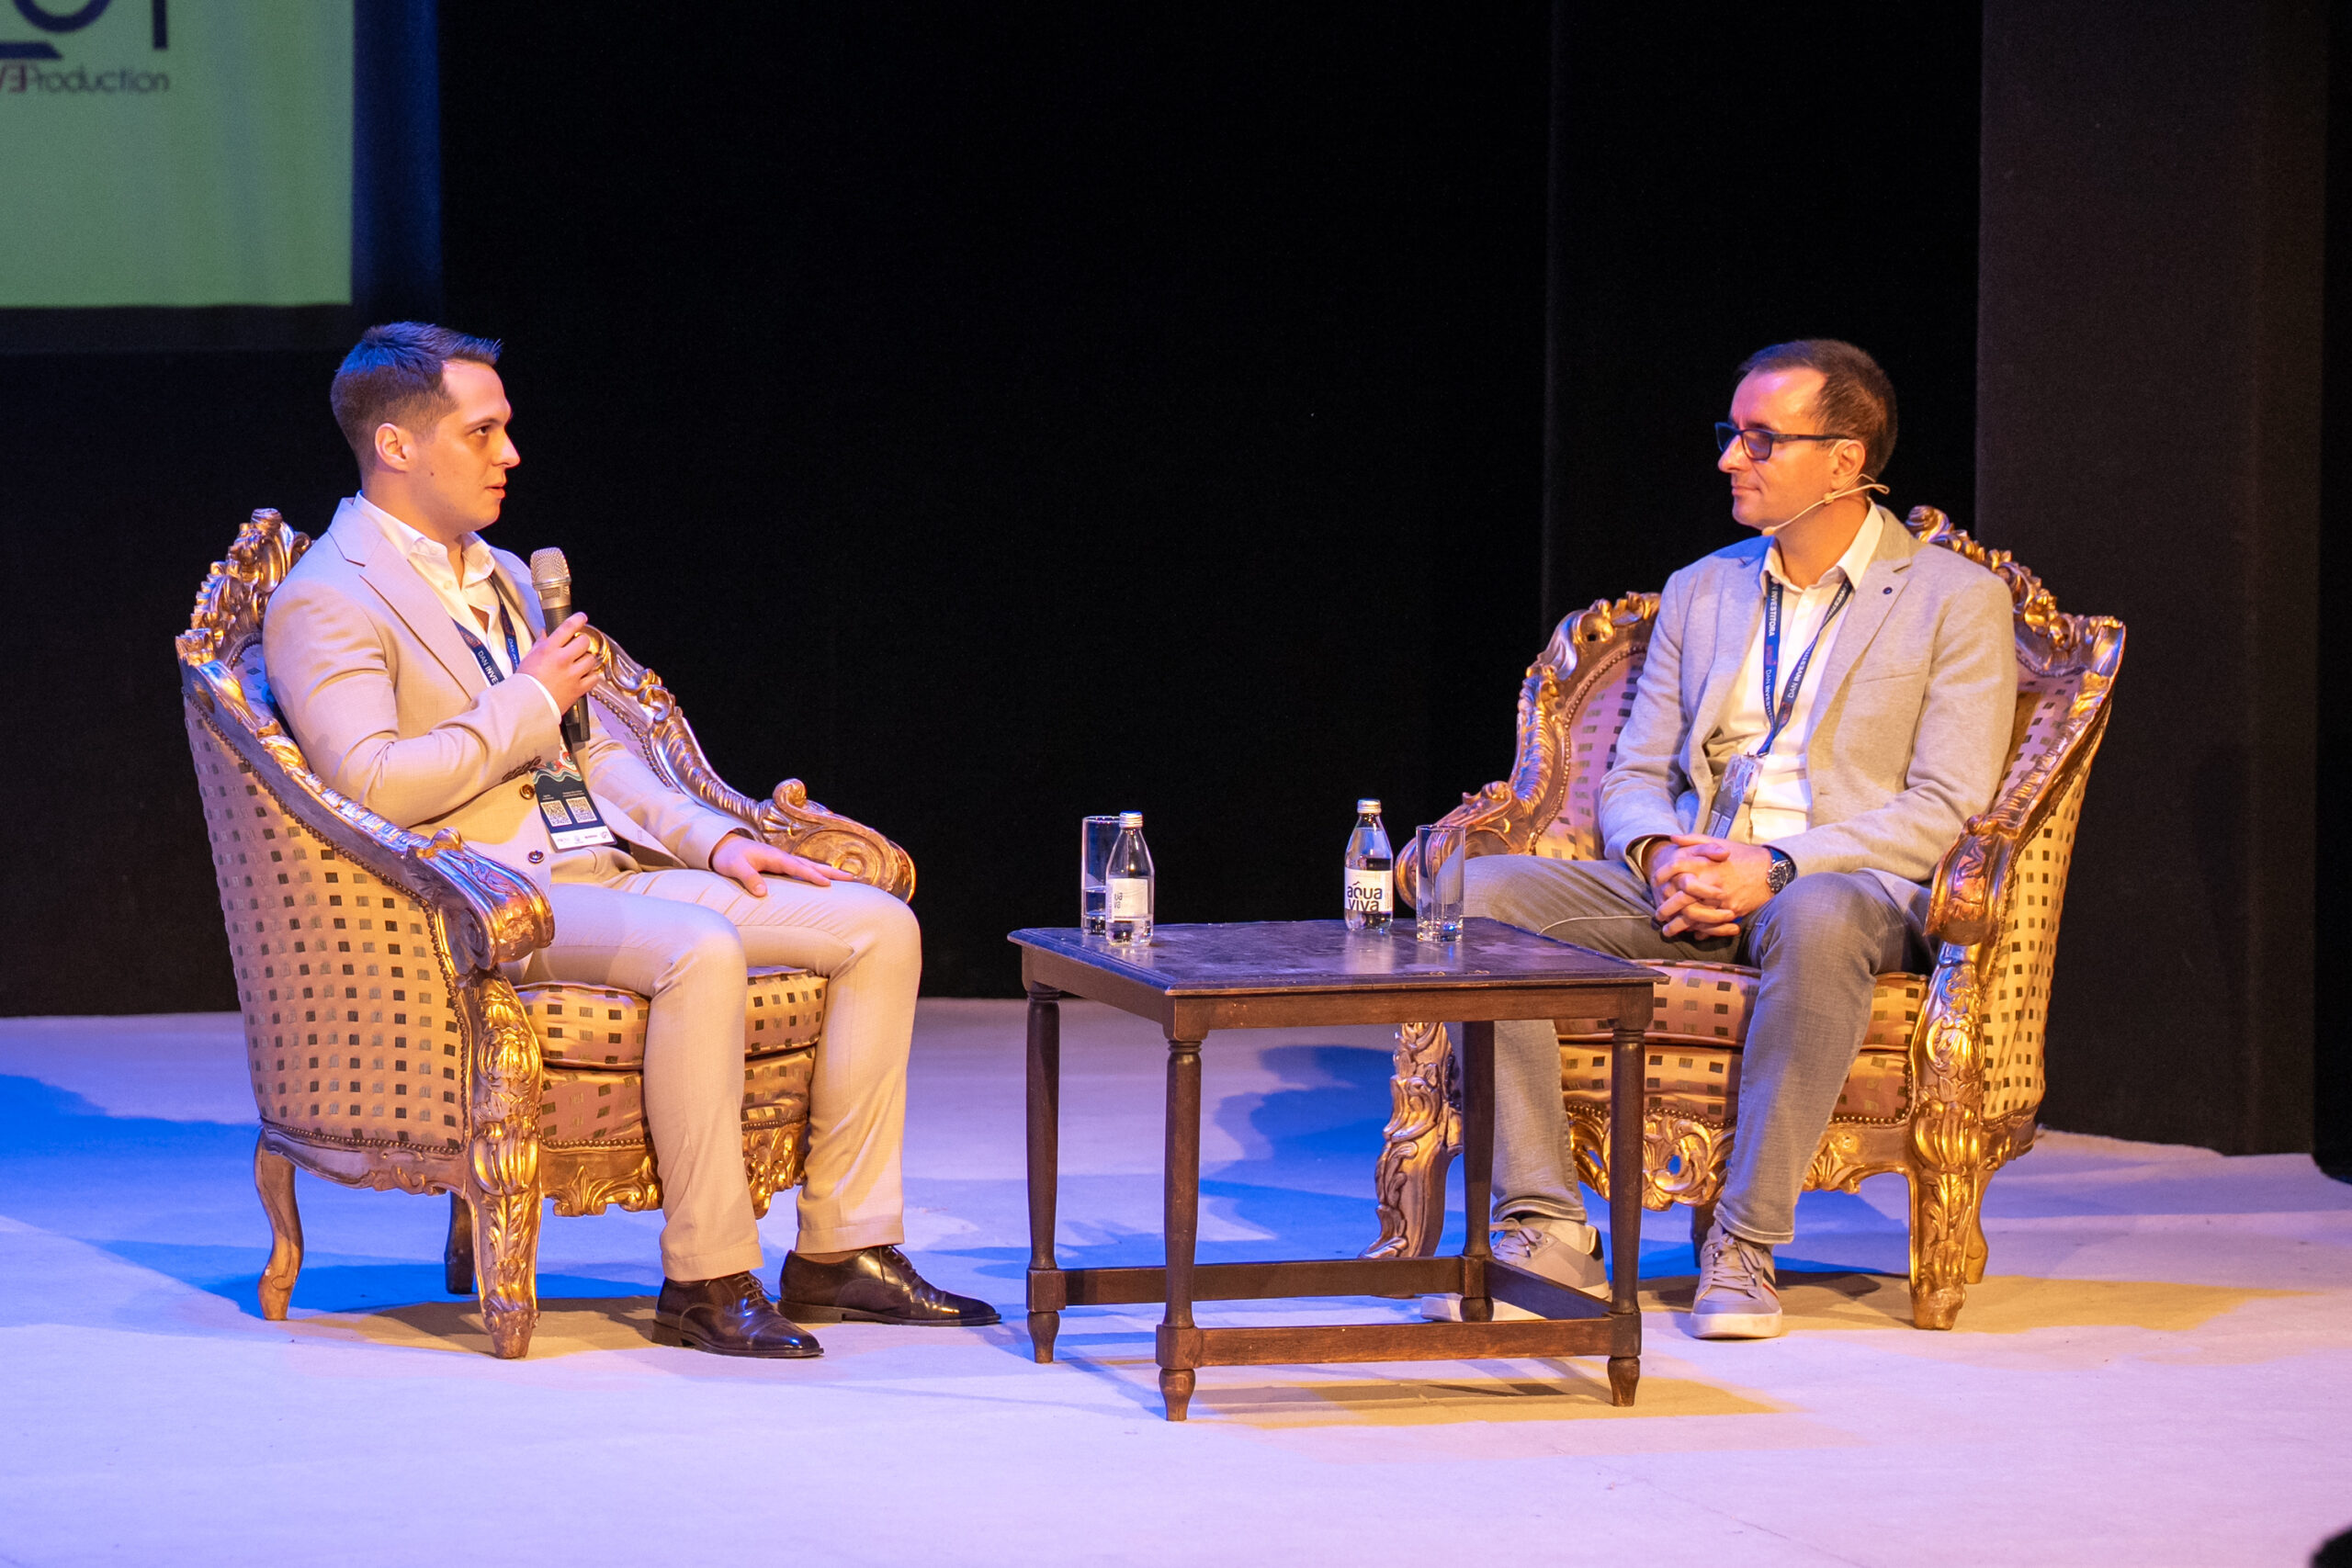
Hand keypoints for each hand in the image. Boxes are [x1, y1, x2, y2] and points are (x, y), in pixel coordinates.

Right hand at [517, 612, 602, 710]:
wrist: (527, 705)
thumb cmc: (525, 683)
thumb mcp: (529, 658)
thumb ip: (540, 644)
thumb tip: (545, 633)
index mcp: (549, 649)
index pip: (568, 627)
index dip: (578, 619)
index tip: (582, 617)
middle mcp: (563, 659)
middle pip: (584, 641)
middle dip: (582, 643)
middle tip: (577, 648)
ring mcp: (572, 674)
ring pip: (591, 659)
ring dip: (586, 660)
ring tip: (578, 665)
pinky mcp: (579, 688)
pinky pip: (594, 677)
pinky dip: (591, 676)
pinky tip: (584, 677)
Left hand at [710, 834, 852, 895]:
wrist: (722, 847)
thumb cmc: (729, 857)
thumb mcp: (735, 867)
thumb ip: (749, 878)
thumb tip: (763, 892)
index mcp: (775, 856)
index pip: (798, 868)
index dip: (813, 876)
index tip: (827, 884)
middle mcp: (782, 857)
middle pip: (811, 865)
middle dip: (831, 872)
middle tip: (852, 878)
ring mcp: (783, 861)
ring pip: (810, 866)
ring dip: (828, 872)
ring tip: (846, 878)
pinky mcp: (780, 866)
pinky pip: (802, 870)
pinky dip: (816, 873)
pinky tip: (824, 880)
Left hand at [1646, 834, 1774, 938]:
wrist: (1771, 869)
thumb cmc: (1742, 855)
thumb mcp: (1718, 842)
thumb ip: (1694, 840)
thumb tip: (1672, 839)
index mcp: (1706, 863)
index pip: (1675, 868)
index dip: (1661, 875)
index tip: (1655, 882)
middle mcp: (1711, 881)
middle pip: (1681, 898)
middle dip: (1666, 908)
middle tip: (1658, 915)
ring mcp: (1722, 898)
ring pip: (1694, 916)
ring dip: (1678, 926)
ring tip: (1668, 931)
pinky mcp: (1733, 910)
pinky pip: (1712, 924)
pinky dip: (1700, 930)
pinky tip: (1692, 933)